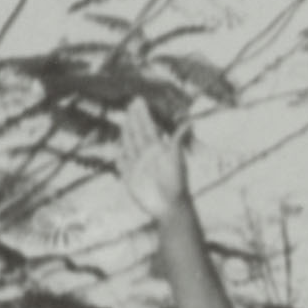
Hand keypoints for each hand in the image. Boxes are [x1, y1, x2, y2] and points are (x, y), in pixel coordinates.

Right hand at [117, 99, 192, 223]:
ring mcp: (138, 165)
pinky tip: (117, 151)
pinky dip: (119, 159)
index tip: (138, 101)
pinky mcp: (130, 178)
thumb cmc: (176, 182)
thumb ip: (177, 139)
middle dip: (134, 119)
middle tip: (132, 104)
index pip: (148, 127)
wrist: (169, 206)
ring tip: (125, 121)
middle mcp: (147, 155)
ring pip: (129, 145)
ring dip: (126, 133)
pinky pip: (122, 165)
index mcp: (158, 149)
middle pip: (138, 133)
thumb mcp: (176, 158)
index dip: (143, 115)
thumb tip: (189, 121)